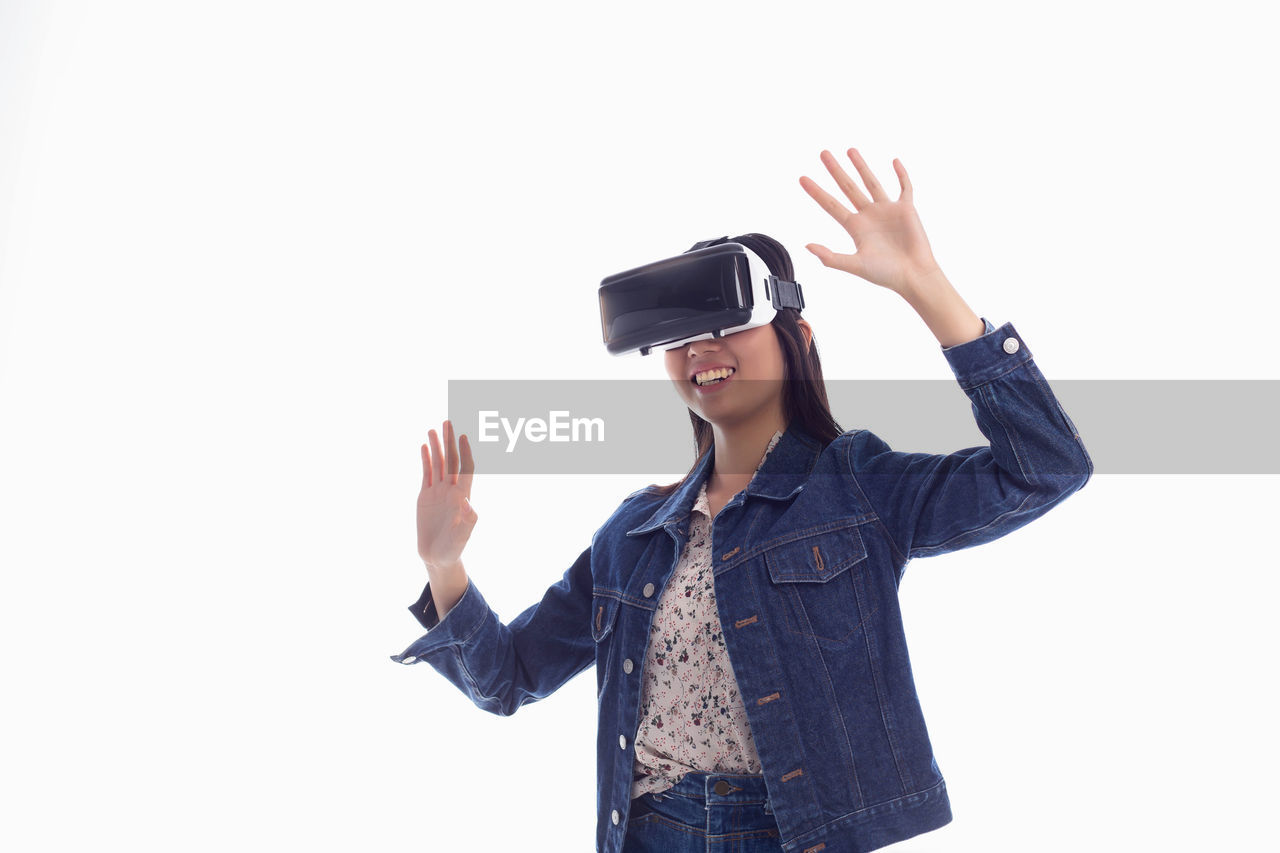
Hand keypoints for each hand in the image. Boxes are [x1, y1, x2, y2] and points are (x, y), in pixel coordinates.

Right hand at [416, 419, 476, 570]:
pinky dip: (426, 460)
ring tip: (433, 429)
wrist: (437, 557)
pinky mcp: (425, 496)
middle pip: (451, 460)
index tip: (463, 436)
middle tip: (448, 422)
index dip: (465, 452)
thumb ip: (467, 521)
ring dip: (436, 447)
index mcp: (462, 496)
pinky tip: (424, 447)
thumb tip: (468, 503)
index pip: (465, 468)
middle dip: (450, 442)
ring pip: (438, 464)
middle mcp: (451, 490)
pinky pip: (426, 474)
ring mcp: (438, 492)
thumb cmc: (453, 549)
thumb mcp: (462, 537)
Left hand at [799, 148, 941, 295]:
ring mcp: (887, 210)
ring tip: (850, 150)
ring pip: (871, 182)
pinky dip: (901, 174)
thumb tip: (807, 246)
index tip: (802, 178)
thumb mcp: (855, 265)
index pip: (831, 205)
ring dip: (861, 166)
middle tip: (823, 154)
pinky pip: (904, 187)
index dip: (816, 192)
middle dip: (835, 171)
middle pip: (848, 187)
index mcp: (855, 227)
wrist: (913, 275)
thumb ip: (831, 257)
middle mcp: (868, 215)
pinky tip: (894, 161)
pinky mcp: (906, 209)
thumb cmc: (886, 274)